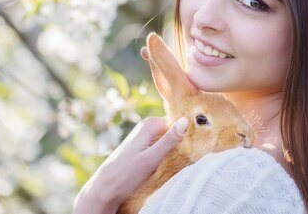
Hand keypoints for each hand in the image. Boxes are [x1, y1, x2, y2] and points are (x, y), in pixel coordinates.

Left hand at [73, 116, 188, 213]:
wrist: (105, 188)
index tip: (201, 141)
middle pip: (174, 129)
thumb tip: (186, 120)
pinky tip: (172, 161)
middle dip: (183, 139)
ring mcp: (145, 136)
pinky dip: (168, 152)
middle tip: (194, 152)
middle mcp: (147, 126)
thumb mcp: (151, 158)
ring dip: (177, 147)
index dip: (189, 131)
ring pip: (169, 138)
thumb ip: (169, 140)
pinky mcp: (143, 146)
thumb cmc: (125, 174)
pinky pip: (162, 145)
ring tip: (185, 158)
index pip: (179, 121)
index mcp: (150, 124)